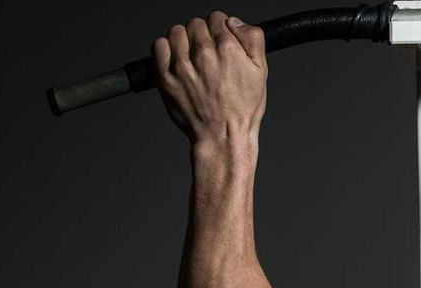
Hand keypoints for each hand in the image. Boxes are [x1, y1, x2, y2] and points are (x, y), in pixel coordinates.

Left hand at [153, 11, 266, 148]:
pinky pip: (159, 46)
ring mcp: (182, 65)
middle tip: (206, 51)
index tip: (219, 39)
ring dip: (183, 39)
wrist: (222, 136)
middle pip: (196, 23)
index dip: (220, 27)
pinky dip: (166, 48)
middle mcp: (203, 53)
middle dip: (202, 33)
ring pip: (176, 31)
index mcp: (228, 49)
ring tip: (190, 55)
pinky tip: (176, 60)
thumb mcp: (261, 72)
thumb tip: (235, 22)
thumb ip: (253, 39)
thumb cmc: (242, 108)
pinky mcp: (166, 77)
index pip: (217, 18)